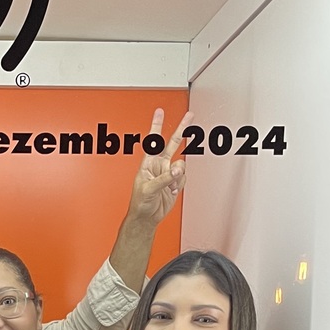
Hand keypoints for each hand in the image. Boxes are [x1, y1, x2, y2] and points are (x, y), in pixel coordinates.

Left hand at [125, 108, 190, 228]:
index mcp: (148, 163)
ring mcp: (168, 173)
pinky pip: (183, 177)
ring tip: (170, 184)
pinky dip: (179, 184)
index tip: (159, 112)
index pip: (153, 141)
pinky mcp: (175, 182)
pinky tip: (171, 190)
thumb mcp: (149, 189)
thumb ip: (164, 178)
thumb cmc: (140, 203)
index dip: (156, 126)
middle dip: (181, 129)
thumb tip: (177, 170)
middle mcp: (159, 165)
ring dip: (178, 174)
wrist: (146, 217)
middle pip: (172, 143)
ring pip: (181, 164)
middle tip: (189, 116)